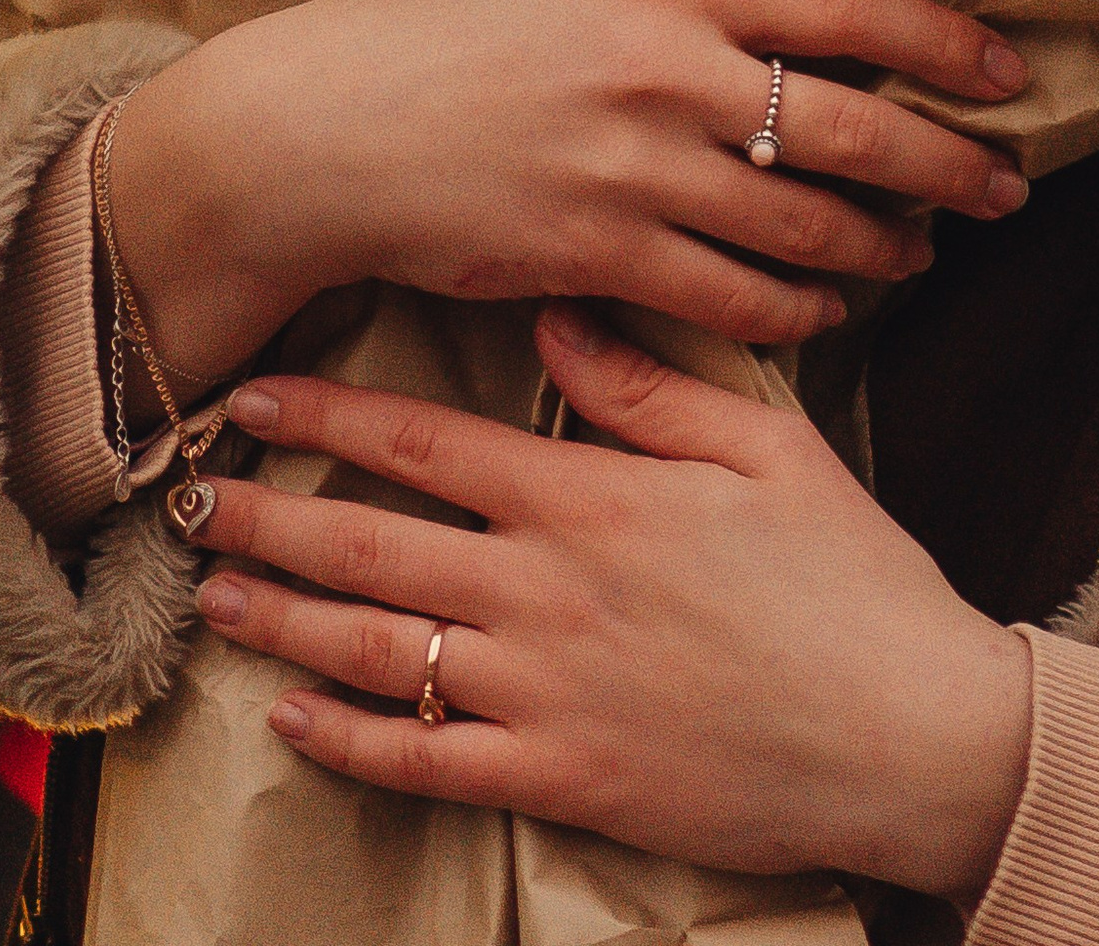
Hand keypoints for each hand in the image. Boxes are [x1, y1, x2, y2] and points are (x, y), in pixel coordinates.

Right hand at [112, 0, 1030, 396]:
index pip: (844, 2)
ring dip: (883, 250)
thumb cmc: (451, 25)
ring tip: (922, 255)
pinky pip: (734, 302)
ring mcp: (634, 172)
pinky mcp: (598, 258)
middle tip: (1005, 191)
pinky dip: (798, 312)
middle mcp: (666, 72)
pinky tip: (827, 309)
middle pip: (851, 127)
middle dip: (947, 168)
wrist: (327, 130)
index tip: (1005, 71)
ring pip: (805, 228)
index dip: (940, 41)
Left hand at [186, 320, 1032, 903]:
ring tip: (217, 591)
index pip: (427, 447)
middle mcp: (548, 592)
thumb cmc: (851, 579)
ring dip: (286, 619)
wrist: (908, 733)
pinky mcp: (560, 781)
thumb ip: (652, 384)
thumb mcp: (769, 446)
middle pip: (374, 548)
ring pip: (377, 654)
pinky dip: (346, 743)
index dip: (330, 418)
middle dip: (271, 516)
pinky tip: (291, 720)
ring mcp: (546, 695)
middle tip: (189, 497)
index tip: (258, 393)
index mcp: (594, 498)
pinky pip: (424, 764)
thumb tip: (557, 318)